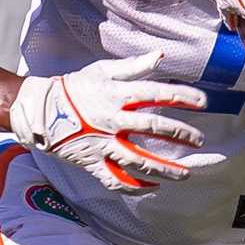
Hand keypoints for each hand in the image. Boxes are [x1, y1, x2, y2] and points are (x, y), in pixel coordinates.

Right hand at [9, 50, 216, 192]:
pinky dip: (134, 187)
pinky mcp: (93, 162)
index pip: (156, 94)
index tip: (203, 103)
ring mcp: (102, 144)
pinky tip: (152, 188)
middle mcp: (112, 120)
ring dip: (164, 169)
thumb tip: (160, 56)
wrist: (41, 110)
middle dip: (180, 135)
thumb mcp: (102, 71)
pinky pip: (115, 180)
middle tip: (199, 141)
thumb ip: (133, 66)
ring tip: (185, 174)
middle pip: (152, 128)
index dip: (182, 97)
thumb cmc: (75, 88)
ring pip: (138, 160)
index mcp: (116, 95)